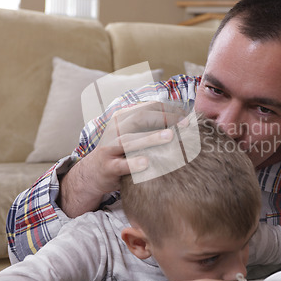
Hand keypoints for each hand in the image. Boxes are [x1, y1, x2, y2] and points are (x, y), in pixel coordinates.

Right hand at [58, 101, 188, 216]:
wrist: (93, 173)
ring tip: (170, 136)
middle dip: (165, 119)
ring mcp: (110, 147)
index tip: (188, 116)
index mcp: (124, 117)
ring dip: (151, 137)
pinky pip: (121, 164)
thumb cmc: (122, 152)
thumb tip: (184, 122)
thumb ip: (153, 127)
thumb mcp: (135, 135)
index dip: (169, 110)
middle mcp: (116, 128)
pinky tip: (147, 163)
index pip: (148, 107)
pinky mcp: (107, 166)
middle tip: (184, 125)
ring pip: (130, 139)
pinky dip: (133, 163)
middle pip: (140, 118)